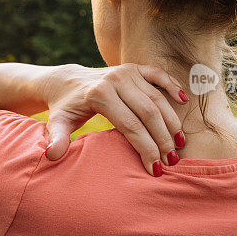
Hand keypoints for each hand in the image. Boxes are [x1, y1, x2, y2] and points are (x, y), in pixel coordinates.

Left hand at [42, 63, 187, 175]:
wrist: (66, 81)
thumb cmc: (64, 108)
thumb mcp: (57, 123)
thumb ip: (56, 139)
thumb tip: (52, 156)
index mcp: (100, 94)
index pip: (130, 126)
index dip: (145, 149)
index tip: (154, 169)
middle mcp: (116, 79)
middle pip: (149, 113)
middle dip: (163, 140)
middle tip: (172, 161)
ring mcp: (126, 71)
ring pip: (158, 98)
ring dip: (171, 122)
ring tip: (179, 144)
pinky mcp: (134, 67)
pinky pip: (158, 75)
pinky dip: (173, 86)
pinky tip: (184, 102)